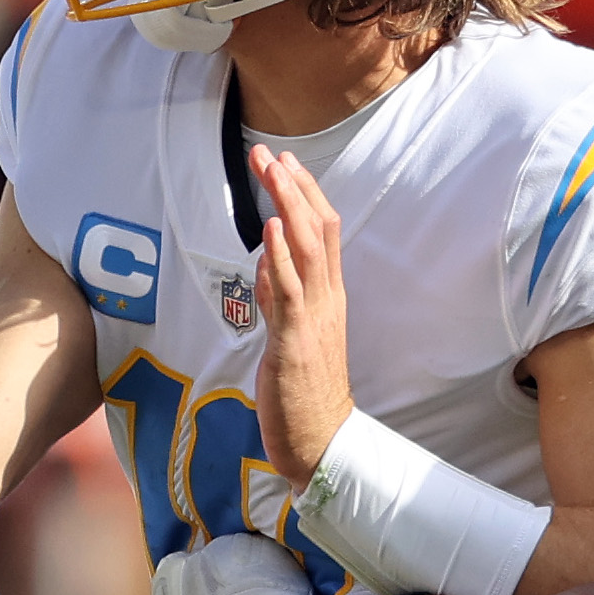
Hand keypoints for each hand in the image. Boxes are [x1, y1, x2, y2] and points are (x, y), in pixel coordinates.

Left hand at [251, 145, 355, 492]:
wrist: (320, 441)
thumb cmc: (304, 392)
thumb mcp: (288, 335)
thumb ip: (278, 298)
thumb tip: (264, 263)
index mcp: (329, 297)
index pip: (325, 233)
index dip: (306, 194)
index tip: (285, 163)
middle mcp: (328, 300)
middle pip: (320, 229)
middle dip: (294, 187)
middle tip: (272, 152)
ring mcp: (314, 319)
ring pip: (309, 250)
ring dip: (289, 206)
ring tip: (273, 170)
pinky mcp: (295, 341)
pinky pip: (291, 291)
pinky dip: (282, 256)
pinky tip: (272, 228)